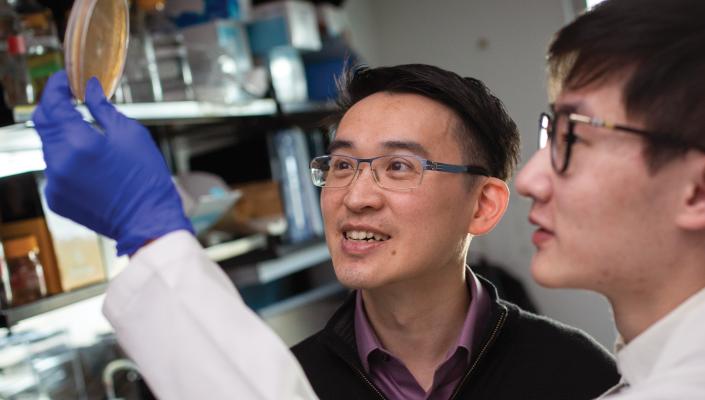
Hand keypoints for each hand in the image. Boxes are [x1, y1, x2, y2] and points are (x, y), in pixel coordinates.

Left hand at [32, 71, 192, 255]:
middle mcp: (59, 163)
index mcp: (78, 143)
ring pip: (49, 147)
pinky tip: (91, 165)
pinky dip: (67, 161)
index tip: (66, 80)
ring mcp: (54, 183)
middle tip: (72, 101)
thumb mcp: (131, 135)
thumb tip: (91, 89)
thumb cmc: (146, 178)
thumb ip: (103, 109)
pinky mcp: (56, 199)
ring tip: (90, 138)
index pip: (53, 104)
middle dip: (56, 109)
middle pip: (43, 124)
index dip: (56, 88)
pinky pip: (55, 170)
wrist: (147, 221)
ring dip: (64, 137)